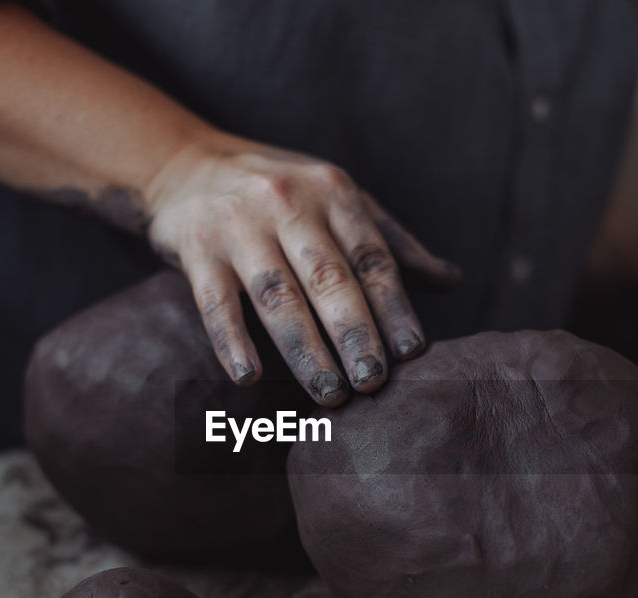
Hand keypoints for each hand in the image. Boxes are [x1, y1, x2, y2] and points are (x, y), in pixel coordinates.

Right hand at [146, 134, 460, 405]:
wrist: (186, 163)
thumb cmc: (279, 192)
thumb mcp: (338, 201)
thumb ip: (391, 243)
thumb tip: (451, 281)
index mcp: (334, 194)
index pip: (371, 257)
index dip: (393, 306)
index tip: (412, 352)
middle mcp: (289, 205)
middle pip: (329, 278)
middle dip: (355, 333)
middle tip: (373, 383)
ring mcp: (239, 226)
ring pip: (278, 295)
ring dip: (305, 349)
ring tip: (328, 393)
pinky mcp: (196, 248)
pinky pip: (216, 302)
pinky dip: (232, 341)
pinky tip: (249, 377)